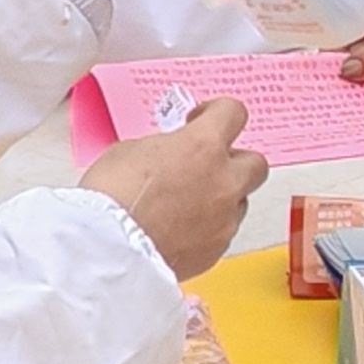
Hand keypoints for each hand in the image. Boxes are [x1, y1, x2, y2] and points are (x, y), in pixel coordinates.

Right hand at [83, 99, 266, 279]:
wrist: (107, 250)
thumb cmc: (111, 199)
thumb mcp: (130, 150)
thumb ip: (164, 146)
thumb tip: (169, 153)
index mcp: (203, 145)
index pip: (233, 113)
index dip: (218, 112)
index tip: (204, 119)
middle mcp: (224, 181)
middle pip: (255, 162)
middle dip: (235, 161)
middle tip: (209, 163)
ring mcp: (224, 218)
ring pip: (241, 201)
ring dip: (223, 197)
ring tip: (189, 201)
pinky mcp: (216, 250)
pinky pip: (224, 232)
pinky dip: (209, 227)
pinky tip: (181, 228)